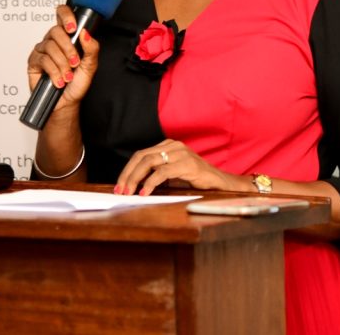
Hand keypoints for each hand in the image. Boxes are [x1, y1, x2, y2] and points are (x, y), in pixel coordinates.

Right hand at [26, 5, 99, 117]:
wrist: (67, 102)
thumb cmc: (77, 83)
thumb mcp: (90, 65)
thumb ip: (91, 48)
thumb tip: (85, 33)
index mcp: (68, 37)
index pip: (62, 14)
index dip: (66, 16)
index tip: (73, 28)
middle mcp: (54, 41)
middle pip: (56, 31)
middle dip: (68, 48)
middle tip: (75, 62)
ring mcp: (42, 50)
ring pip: (50, 46)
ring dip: (62, 63)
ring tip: (68, 76)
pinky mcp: (33, 62)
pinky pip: (42, 59)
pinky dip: (54, 71)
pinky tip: (59, 80)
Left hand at [114, 139, 247, 195]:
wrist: (221, 182)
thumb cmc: (196, 180)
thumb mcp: (173, 174)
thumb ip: (156, 173)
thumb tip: (133, 185)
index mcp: (168, 146)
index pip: (141, 155)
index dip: (127, 170)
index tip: (119, 185)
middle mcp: (173, 146)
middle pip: (142, 157)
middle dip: (128, 175)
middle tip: (120, 190)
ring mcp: (180, 153)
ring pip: (149, 162)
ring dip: (135, 179)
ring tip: (129, 193)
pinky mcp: (187, 164)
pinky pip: (163, 172)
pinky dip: (150, 183)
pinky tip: (144, 193)